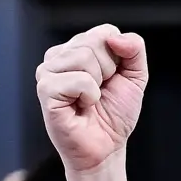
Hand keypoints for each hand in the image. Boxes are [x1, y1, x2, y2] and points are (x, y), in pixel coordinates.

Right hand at [36, 25, 148, 175]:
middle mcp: (59, 56)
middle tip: (100, 93)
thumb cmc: (114, 114)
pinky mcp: (45, 89)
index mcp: (77, 48)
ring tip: (89, 100)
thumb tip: (116, 38)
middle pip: (95, 42)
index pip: (105, 32)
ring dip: (98, 84)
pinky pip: (79, 80)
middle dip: (109, 71)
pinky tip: (81, 107)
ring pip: (85, 57)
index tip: (112, 80)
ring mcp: (48, 71)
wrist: (106, 148)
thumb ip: (135, 49)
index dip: (118, 59)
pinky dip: (89, 96)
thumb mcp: (135, 77)